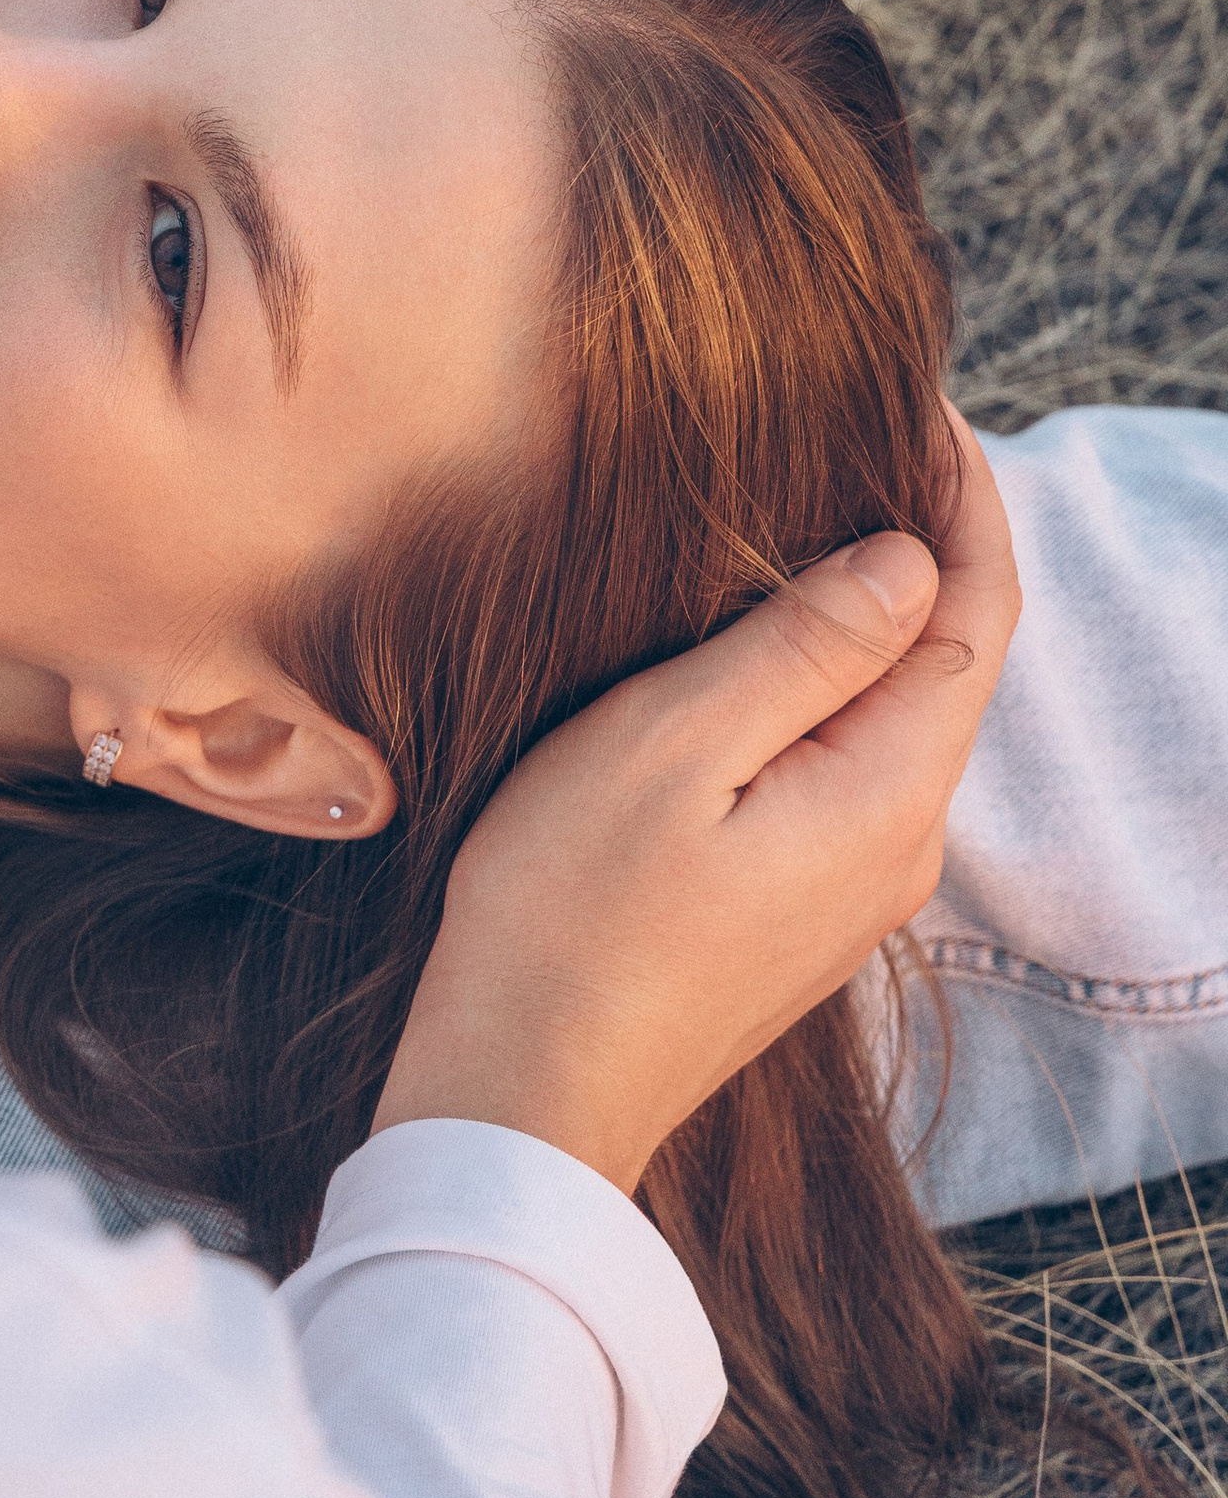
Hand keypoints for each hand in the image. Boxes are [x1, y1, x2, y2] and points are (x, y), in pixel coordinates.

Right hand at [373, 410, 1020, 1194]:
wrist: (522, 1089)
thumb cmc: (568, 914)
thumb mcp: (671, 744)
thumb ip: (802, 647)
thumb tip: (907, 558)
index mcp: (886, 791)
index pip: (975, 614)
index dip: (962, 501)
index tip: (920, 408)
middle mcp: (899, 847)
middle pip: (949, 664)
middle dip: (925, 548)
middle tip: (866, 438)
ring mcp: (853, 891)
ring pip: (896, 719)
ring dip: (871, 621)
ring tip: (809, 524)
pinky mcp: (799, 915)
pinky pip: (846, 771)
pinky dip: (829, 690)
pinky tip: (764, 658)